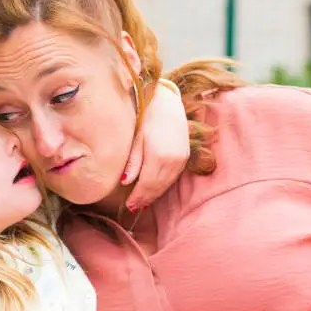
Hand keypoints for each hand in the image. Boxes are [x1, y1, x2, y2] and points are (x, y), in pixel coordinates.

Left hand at [123, 80, 189, 211]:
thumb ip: (133, 162)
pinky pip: (173, 177)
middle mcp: (173, 160)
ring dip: (154, 194)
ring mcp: (181, 159)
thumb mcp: (136, 139)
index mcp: (158, 156)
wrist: (168, 103)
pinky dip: (163, 185)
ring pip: (166, 184)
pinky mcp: (185, 156)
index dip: (137, 197)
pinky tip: (155, 189)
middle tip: (134, 208)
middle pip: (157, 187)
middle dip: (145, 198)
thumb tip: (125, 182)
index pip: (146, 184)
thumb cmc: (147, 118)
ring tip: (142, 202)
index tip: (129, 205)